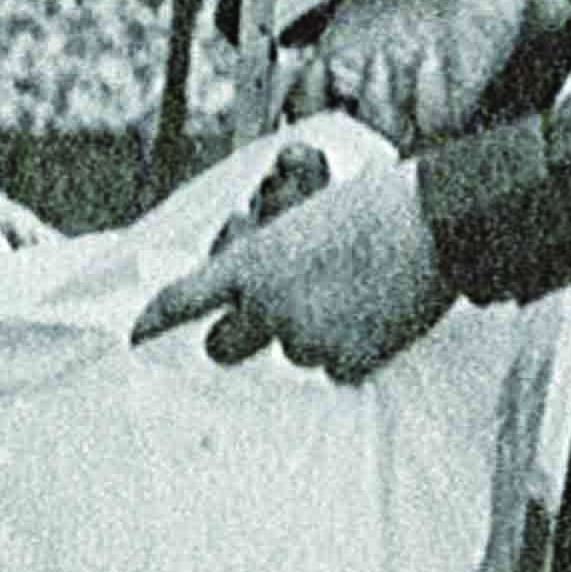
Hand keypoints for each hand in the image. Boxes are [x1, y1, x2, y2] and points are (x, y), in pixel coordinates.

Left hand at [131, 146, 449, 381]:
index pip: (183, 300)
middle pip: (222, 348)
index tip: (135, 337)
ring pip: (290, 354)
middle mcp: (268, 308)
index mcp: (251, 263)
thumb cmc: (372, 203)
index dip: (153, 321)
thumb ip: (267, 247)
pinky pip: (335, 368)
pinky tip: (374, 316)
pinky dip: (349, 350)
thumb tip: (250, 257)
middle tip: (268, 319)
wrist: (435, 223)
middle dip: (237, 337)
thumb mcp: (302, 214)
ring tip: (351, 295)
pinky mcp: (349, 364)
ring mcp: (307, 340)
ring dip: (309, 334)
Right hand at [294, 0, 567, 147]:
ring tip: (382, 59)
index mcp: (328, 50)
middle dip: (315, 111)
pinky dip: (426, 97)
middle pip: (326, 129)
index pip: (291, 92)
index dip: (282, 89)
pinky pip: (434, 122)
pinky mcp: (451, 100)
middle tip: (319, 72)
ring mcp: (406, 98)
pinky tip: (430, 58)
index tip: (284, 61)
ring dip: (373, 105)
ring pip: (378, 134)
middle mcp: (363, 84)